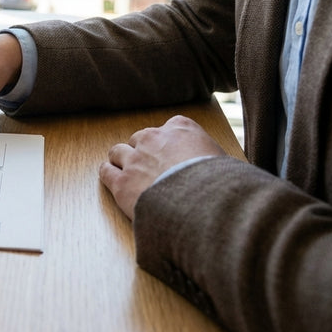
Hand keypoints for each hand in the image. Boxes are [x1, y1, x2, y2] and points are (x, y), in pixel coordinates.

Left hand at [99, 115, 227, 218]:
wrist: (204, 204)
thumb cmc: (221, 183)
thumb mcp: (225, 161)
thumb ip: (213, 157)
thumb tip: (223, 171)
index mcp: (181, 128)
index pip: (170, 127)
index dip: (169, 143)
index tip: (172, 154)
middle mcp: (154, 138)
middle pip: (140, 138)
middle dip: (144, 152)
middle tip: (151, 169)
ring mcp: (135, 159)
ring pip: (118, 151)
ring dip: (122, 161)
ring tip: (130, 173)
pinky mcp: (122, 182)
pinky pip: (106, 171)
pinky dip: (109, 174)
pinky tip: (114, 180)